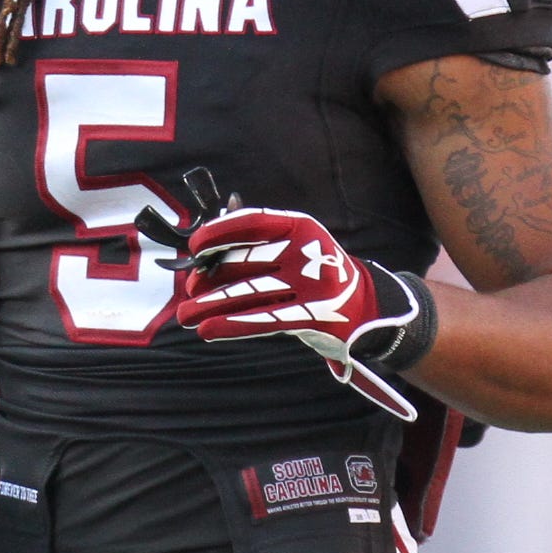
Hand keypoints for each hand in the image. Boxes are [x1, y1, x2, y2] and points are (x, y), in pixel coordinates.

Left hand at [176, 207, 435, 419]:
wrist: (364, 306)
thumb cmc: (316, 273)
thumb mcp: (294, 246)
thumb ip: (257, 238)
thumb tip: (209, 235)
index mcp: (300, 226)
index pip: (251, 222)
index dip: (218, 232)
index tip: (194, 246)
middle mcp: (306, 250)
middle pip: (244, 260)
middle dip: (210, 276)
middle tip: (189, 289)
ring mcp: (311, 284)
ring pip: (248, 292)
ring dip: (211, 304)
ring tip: (186, 316)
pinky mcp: (312, 316)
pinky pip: (264, 319)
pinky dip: (232, 324)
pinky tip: (208, 330)